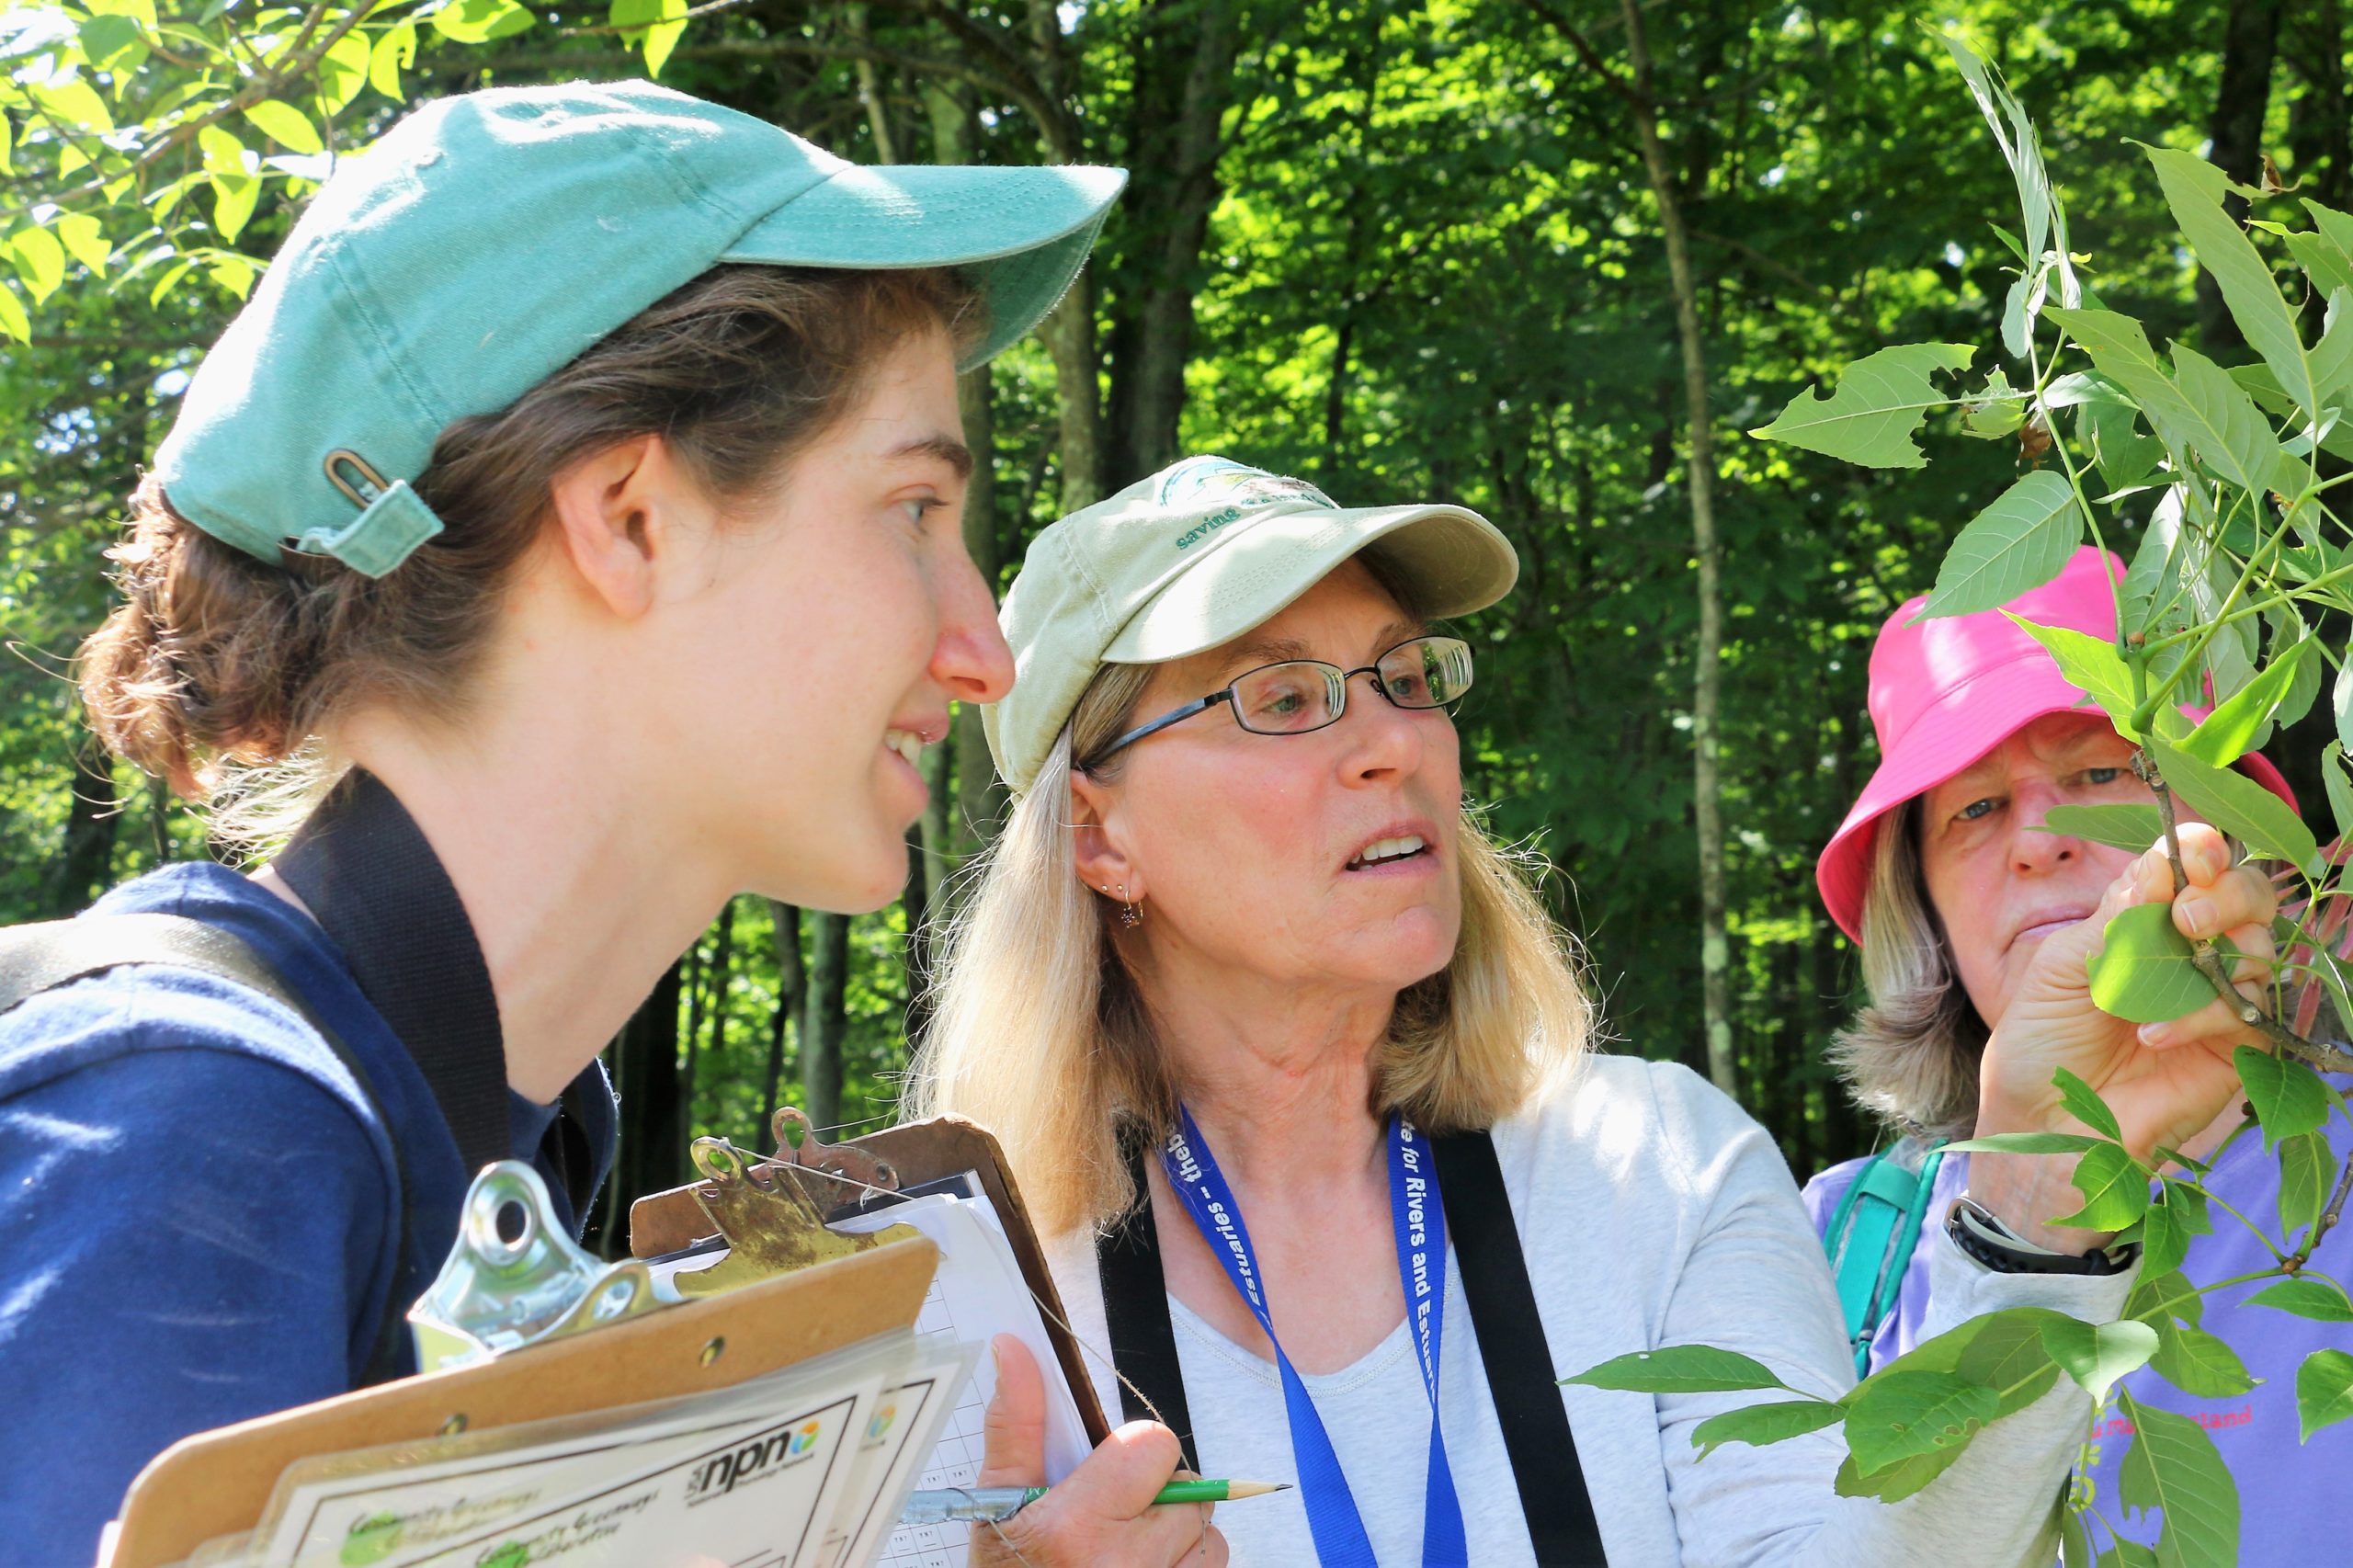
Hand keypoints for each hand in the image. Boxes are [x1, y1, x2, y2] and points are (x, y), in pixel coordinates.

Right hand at [969, 1335, 1227, 1567]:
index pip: (1157, 1446)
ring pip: (1210, 1544)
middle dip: (1160, 1501)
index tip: (1108, 1476)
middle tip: (1115, 1521)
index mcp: (1076, 1525)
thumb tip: (1015, 1348)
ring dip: (1180, 1546)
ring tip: (1129, 1556)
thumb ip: (1017, 1423)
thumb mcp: (996, 1504)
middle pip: (1191, 1494)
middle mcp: (1124, 1567)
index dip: (1135, 1454)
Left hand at [1971, 823, 2274, 1250]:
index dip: (2202, 852)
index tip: (2197, 848)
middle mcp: (2191, 953)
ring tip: (2152, 986)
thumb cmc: (2041, 1041)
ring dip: (2217, 953)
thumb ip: (2118, 915)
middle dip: (2228, 894)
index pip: (2193, 870)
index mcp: (2145, 921)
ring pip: (2260, 949)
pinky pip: (2248, 1014)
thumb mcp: (2062, 966)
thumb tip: (2170, 856)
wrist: (2042, 1123)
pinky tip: (2152, 1035)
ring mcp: (2219, 999)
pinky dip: (2202, 1016)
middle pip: (2249, 897)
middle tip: (2186, 915)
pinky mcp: (2236, 1049)